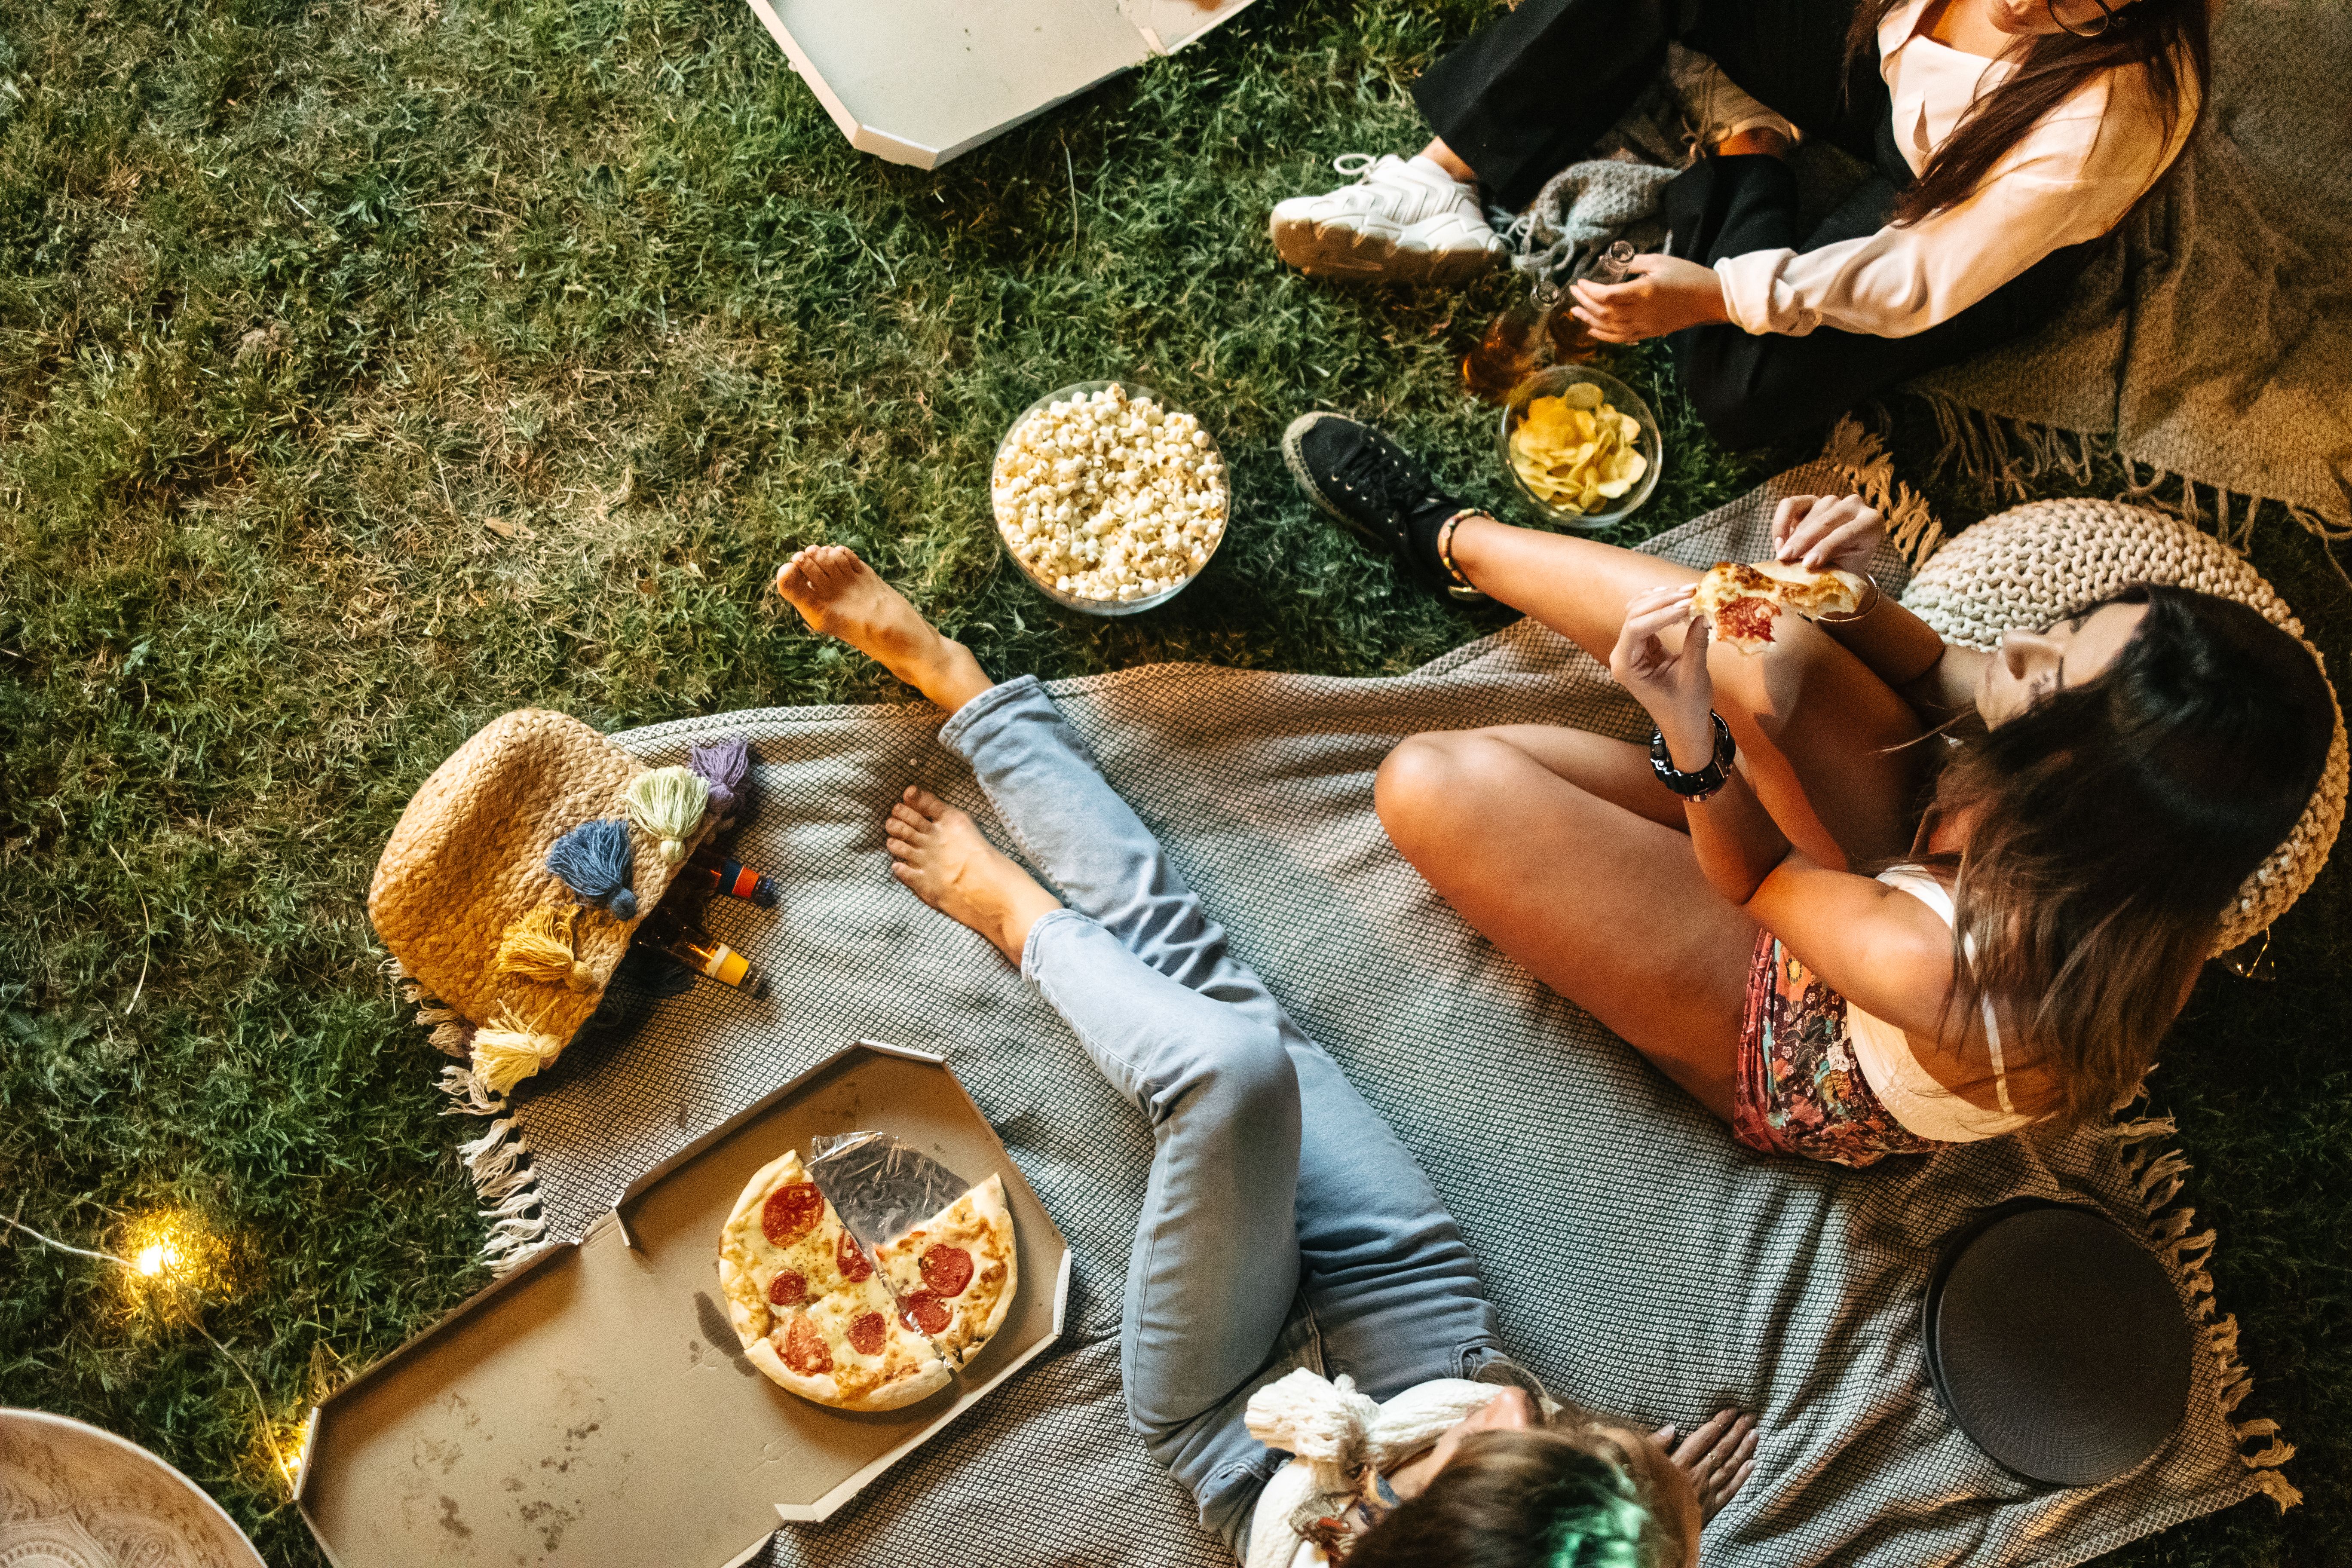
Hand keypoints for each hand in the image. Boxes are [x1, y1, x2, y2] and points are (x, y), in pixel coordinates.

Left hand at [1568, 255, 1729, 343]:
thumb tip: (1611, 264)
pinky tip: (1592, 330)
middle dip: (1584, 303)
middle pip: (1604, 312)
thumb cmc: (1686, 275)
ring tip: (1575, 311)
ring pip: (1609, 328)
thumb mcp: (1659, 261)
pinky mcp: (1648, 333)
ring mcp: (1644, 326)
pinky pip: (1621, 338)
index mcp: (1643, 292)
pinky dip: (1604, 335)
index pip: (1607, 295)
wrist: (1709, 299)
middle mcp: (1641, 312)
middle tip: (1573, 293)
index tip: (1580, 282)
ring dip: (1589, 320)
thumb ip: (1633, 263)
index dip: (1589, 290)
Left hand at [1609, 583, 1714, 765]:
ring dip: (1663, 599)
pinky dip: (1664, 607)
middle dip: (1663, 600)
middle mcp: (1622, 655)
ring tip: (1690, 592)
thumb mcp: (1693, 675)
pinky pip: (1648, 619)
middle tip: (1691, 592)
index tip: (1688, 605)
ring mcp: (1631, 649)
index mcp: (1625, 667)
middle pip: (1635, 615)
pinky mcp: (1644, 646)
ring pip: (1640, 612)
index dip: (1661, 613)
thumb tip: (1704, 611)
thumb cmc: (1687, 708)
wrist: (1685, 726)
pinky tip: (1681, 600)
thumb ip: (1696, 643)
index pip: (1635, 628)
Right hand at [1652, 1410, 1758, 1522]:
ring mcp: (1706, 1492)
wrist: (1652, 1529)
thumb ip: (1655, 1446)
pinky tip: (1753, 1464)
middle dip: (1737, 1431)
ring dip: (1744, 1449)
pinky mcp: (1711, 1507)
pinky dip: (1743, 1476)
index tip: (1732, 1411)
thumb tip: (1671, 1428)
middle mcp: (1697, 1475)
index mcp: (1679, 1463)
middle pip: (1721, 1449)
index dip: (1719, 1423)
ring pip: (1730, 1467)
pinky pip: (1731, 1490)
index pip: (1704, 1438)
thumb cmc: (1643, 1493)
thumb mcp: (1641, 1464)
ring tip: (1755, 1434)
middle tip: (1750, 1416)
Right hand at [1770, 493, 1883, 577]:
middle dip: (1803, 541)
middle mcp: (1854, 506)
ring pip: (1809, 514)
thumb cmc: (1844, 569)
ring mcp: (1831, 501)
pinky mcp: (1809, 500)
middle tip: (1785, 559)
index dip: (1826, 547)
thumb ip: (1831, 569)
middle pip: (1826, 521)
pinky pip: (1790, 504)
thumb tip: (1805, 573)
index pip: (1848, 531)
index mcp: (1871, 522)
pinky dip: (1780, 522)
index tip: (1808, 564)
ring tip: (1783, 557)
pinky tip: (1778, 541)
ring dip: (1794, 537)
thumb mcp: (1844, 572)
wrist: (1839, 562)